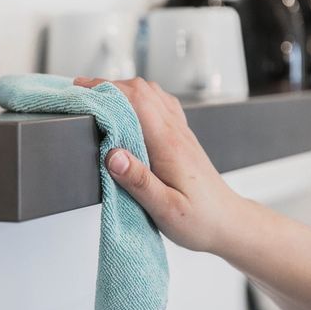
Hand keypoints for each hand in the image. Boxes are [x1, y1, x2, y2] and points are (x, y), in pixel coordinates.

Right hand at [74, 76, 239, 252]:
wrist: (228, 224)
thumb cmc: (201, 220)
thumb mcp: (166, 209)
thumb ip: (139, 182)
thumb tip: (113, 155)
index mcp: (169, 145)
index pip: (137, 101)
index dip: (106, 90)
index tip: (81, 90)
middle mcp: (176, 132)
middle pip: (142, 90)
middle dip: (109, 86)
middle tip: (81, 92)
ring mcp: (180, 133)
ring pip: (152, 94)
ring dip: (124, 89)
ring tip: (99, 98)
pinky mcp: (181, 138)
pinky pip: (160, 105)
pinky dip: (140, 99)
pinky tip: (129, 110)